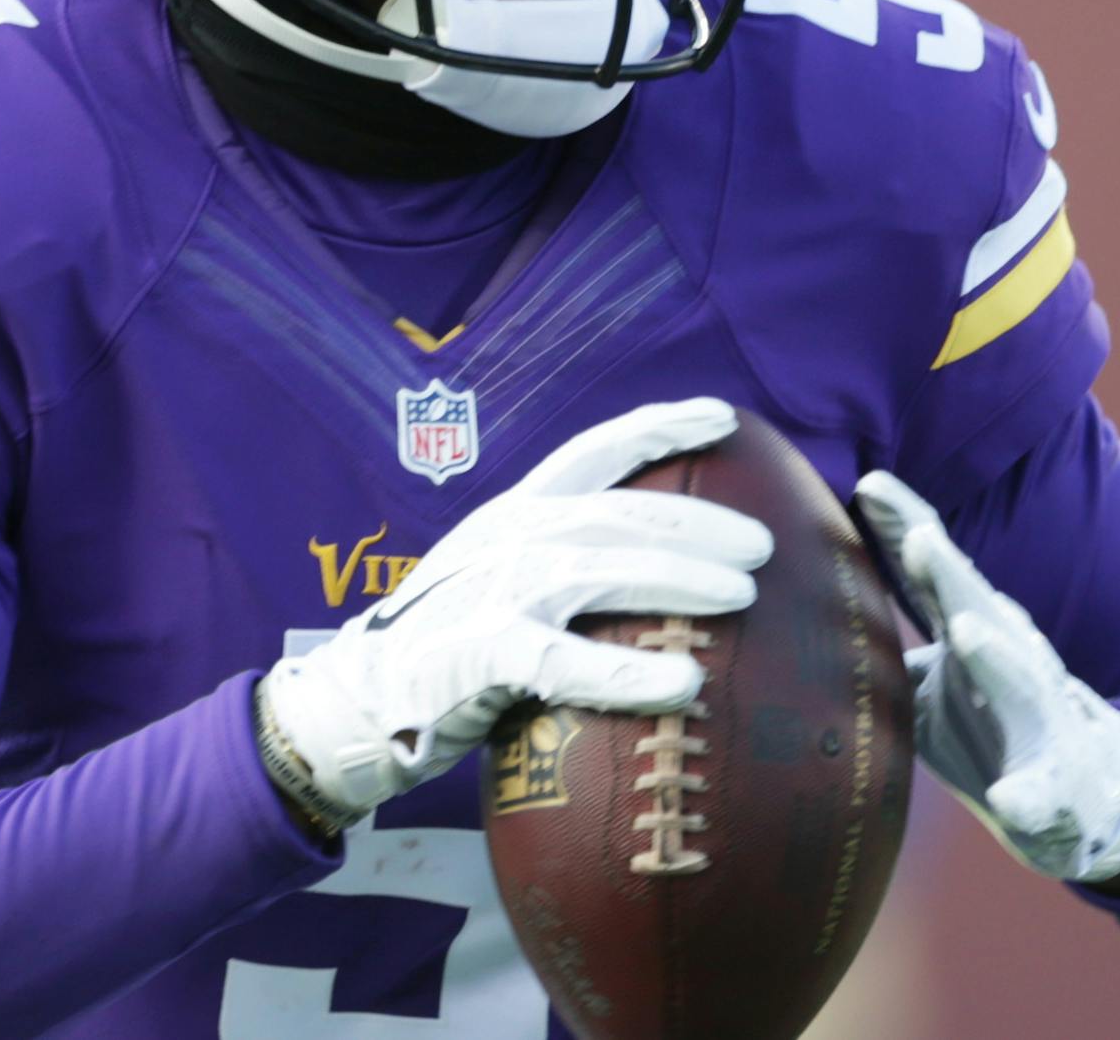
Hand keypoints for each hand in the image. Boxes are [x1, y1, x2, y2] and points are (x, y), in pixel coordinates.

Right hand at [260, 399, 770, 826]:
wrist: (356, 701)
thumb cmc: (451, 644)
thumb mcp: (506, 582)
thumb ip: (570, 569)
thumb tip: (669, 574)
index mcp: (515, 514)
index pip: (593, 451)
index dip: (657, 426)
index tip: (724, 417)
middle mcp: (504, 538)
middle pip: (611, 512)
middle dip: (692, 521)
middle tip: (763, 544)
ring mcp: (487, 591)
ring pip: (593, 569)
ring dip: (673, 579)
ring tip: (741, 594)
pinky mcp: (475, 654)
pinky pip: (560, 659)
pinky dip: (624, 669)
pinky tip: (682, 683)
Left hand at [853, 469, 1119, 883]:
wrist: (1081, 792)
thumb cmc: (984, 718)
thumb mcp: (927, 673)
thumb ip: (880, 637)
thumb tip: (796, 598)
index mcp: (972, 629)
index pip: (935, 571)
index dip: (904, 527)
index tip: (869, 484)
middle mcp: (1010, 660)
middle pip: (978, 606)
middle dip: (950, 572)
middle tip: (921, 538)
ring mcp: (1039, 721)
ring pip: (1018, 682)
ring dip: (994, 655)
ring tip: (968, 631)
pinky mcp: (1056, 788)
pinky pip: (1040, 794)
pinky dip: (1027, 795)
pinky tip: (1011, 799)